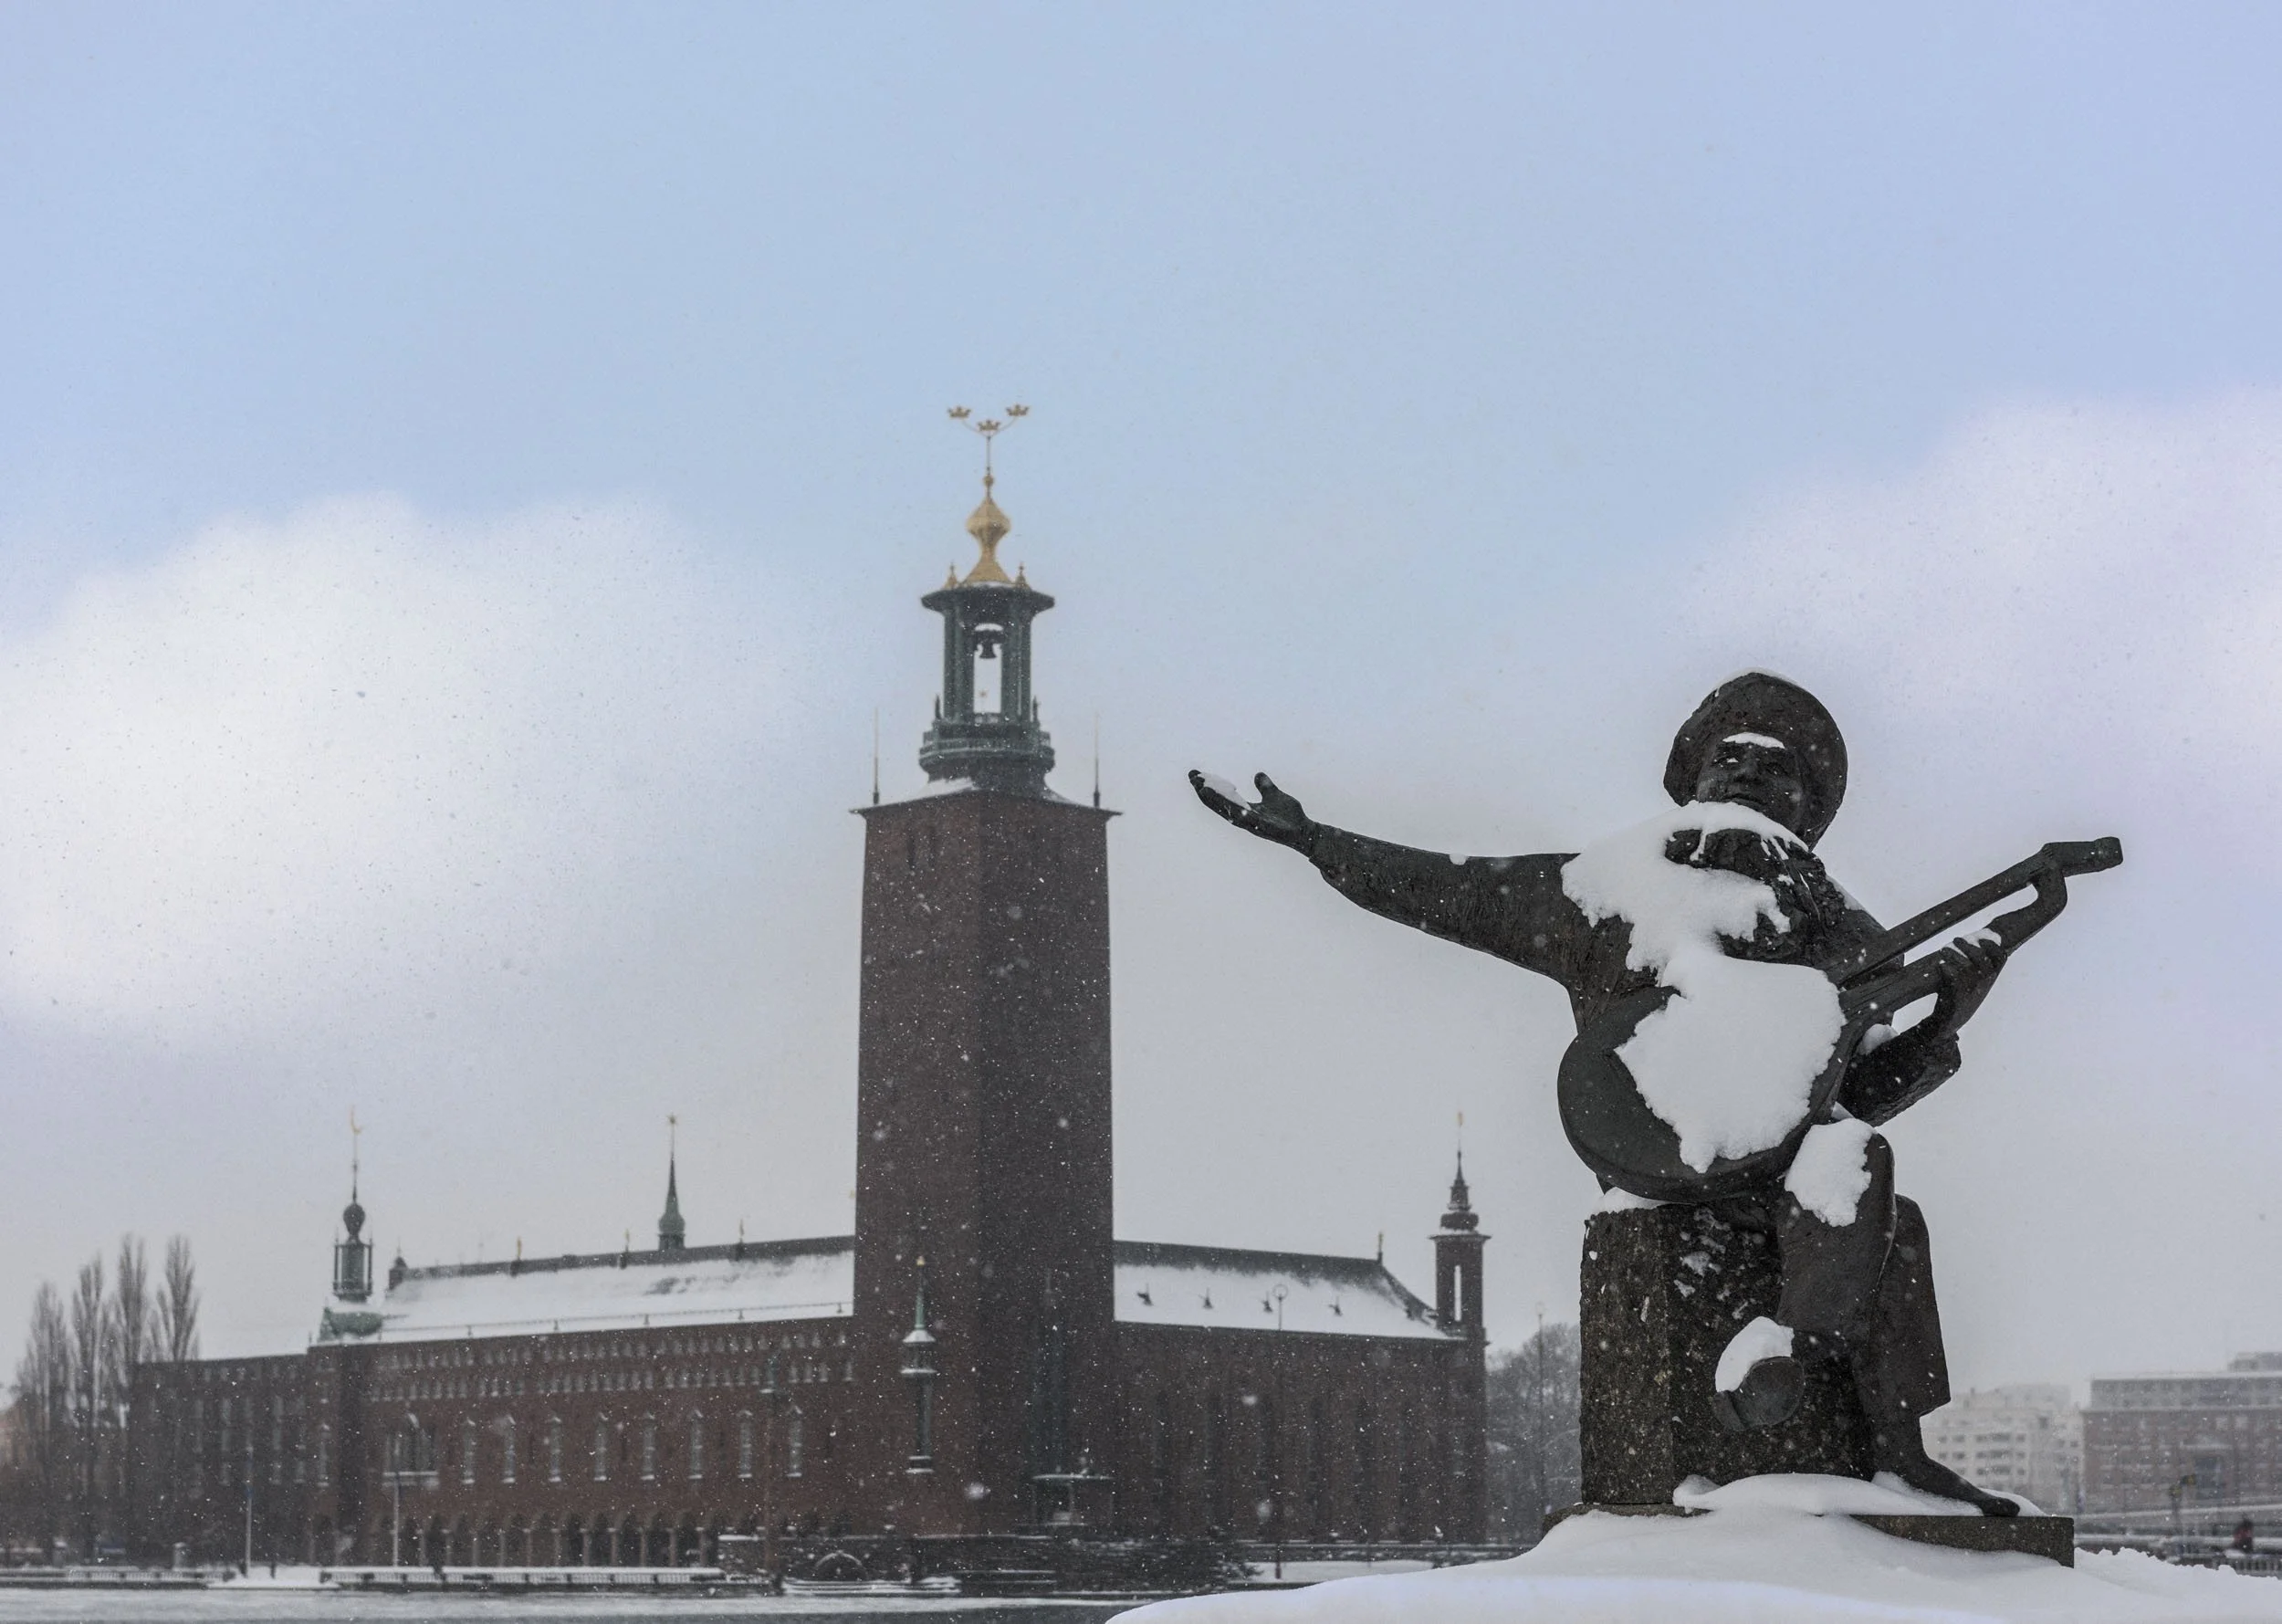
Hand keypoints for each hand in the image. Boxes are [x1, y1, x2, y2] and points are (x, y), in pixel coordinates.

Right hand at [1189, 770, 1318, 852]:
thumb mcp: (1275, 795)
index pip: (1222, 798)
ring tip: (1201, 787)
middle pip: (1219, 804)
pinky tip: (1227, 800)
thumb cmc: (1289, 817)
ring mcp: (1251, 823)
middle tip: (1192, 776)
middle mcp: (1244, 818)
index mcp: (1245, 810)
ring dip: (1214, 800)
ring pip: (1228, 811)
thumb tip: (1258, 775)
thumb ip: (1265, 786)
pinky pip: (1245, 818)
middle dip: (1204, 791)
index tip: (1197, 774)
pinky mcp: (1262, 827)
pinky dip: (1235, 810)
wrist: (1304, 831)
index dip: (1209, 787)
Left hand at [1929, 932, 2006, 1032]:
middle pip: (1979, 955)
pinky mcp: (1956, 992)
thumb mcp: (1980, 979)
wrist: (1953, 1019)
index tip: (1981, 939)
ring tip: (1945, 950)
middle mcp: (1985, 981)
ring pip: (1962, 963)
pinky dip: (1944, 967)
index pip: (2000, 957)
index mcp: (1993, 977)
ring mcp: (1971, 987)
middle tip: (1956, 940)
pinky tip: (1941, 965)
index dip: (1991, 945)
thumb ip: (1984, 959)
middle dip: (1966, 945)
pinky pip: (1949, 973)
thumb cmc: (1967, 994)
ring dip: (1951, 953)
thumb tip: (1990, 933)